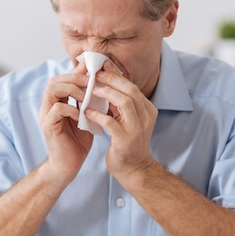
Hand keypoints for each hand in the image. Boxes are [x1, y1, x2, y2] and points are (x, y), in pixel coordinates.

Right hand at [40, 63, 93, 184]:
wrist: (69, 166)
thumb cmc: (78, 142)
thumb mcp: (85, 117)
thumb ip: (87, 102)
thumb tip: (97, 85)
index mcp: (56, 102)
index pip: (62, 79)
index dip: (76, 73)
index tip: (93, 71)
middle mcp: (48, 106)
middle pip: (55, 80)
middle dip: (75, 78)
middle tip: (92, 82)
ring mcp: (46, 115)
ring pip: (53, 89)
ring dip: (72, 90)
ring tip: (87, 97)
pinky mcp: (48, 126)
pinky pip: (57, 108)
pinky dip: (72, 109)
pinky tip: (83, 116)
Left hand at [87, 61, 157, 179]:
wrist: (133, 169)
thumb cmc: (126, 143)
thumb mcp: (127, 120)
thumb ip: (120, 104)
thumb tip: (106, 82)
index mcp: (147, 110)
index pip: (132, 86)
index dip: (117, 75)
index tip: (103, 66)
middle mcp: (146, 117)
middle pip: (130, 90)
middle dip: (111, 79)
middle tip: (95, 74)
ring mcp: (137, 128)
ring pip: (124, 102)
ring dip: (106, 93)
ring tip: (91, 90)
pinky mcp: (125, 140)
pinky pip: (110, 122)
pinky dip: (98, 115)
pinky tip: (87, 111)